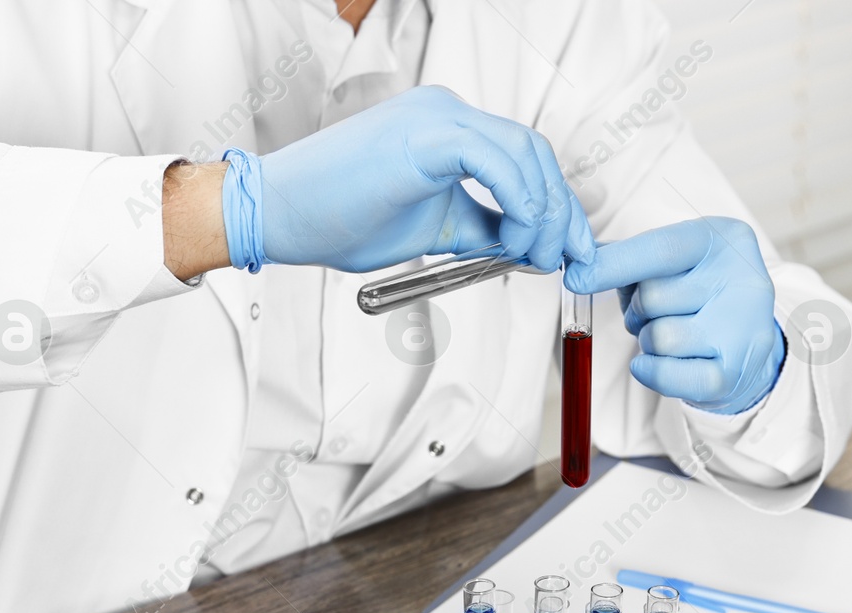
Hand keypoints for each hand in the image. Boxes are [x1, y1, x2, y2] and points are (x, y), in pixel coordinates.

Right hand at [229, 86, 593, 274]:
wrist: (279, 214)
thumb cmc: (340, 218)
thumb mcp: (437, 232)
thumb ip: (486, 232)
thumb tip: (532, 249)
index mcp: (450, 131)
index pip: (527, 159)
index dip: (560, 207)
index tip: (573, 251)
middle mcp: (448, 113)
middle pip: (536, 154)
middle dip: (563, 213)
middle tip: (565, 260)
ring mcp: (437, 118)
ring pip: (525, 154)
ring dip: (543, 214)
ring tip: (533, 257)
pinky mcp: (426, 136)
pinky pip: (496, 160)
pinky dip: (519, 201)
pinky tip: (516, 238)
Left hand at [563, 218, 784, 414]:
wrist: (745, 342)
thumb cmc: (701, 293)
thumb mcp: (676, 260)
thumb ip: (631, 256)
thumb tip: (582, 261)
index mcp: (724, 239)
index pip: (662, 250)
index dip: (615, 265)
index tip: (578, 277)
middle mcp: (743, 280)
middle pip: (654, 297)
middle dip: (640, 309)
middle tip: (659, 312)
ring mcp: (743, 329)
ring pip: (659, 337)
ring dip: (649, 341)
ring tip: (672, 335)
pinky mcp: (733, 372)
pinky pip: (668, 374)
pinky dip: (651, 371)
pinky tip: (655, 363)